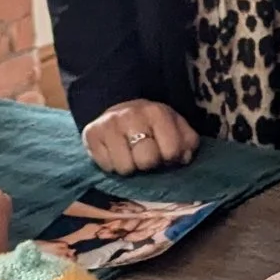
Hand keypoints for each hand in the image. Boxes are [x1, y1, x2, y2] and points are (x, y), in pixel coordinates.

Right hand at [83, 101, 200, 174]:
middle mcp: (132, 115)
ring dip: (130, 167)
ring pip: (125, 168)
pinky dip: (112, 166)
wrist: (119, 111)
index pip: (172, 151)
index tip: (165, 154)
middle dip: (148, 164)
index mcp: (157, 112)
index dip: (170, 159)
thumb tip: (184, 158)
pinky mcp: (91, 134)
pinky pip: (107, 167)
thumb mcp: (175, 128)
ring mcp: (109, 124)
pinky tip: (115, 154)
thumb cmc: (152, 125)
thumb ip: (188, 142)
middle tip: (144, 156)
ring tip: (130, 156)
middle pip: (147, 161)